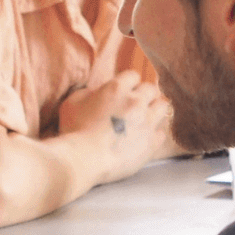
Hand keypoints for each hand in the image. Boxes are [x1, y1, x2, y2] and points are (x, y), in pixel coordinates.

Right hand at [56, 71, 171, 185]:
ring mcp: (147, 122)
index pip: (133, 75)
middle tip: (135, 104)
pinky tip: (144, 138)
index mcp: (117, 89)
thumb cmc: (74, 131)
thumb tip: (96, 93)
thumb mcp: (71, 103)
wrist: (85, 159)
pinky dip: (154, 134)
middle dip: (144, 94)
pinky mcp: (152, 143)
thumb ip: (87, 93)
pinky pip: (161, 133)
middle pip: (151, 88)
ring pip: (163, 107)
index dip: (128, 83)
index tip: (123, 91)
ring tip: (145, 118)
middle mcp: (136, 102)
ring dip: (154, 110)